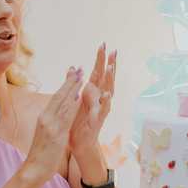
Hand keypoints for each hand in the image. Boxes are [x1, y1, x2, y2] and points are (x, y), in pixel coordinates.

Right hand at [22, 65, 84, 183]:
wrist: (33, 169)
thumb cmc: (41, 154)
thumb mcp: (46, 134)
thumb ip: (53, 122)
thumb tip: (59, 113)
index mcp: (44, 117)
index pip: (56, 97)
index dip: (65, 84)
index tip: (72, 72)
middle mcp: (45, 118)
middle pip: (59, 96)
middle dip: (69, 81)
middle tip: (78, 67)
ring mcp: (50, 126)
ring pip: (62, 103)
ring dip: (72, 89)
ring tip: (80, 76)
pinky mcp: (55, 135)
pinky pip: (65, 118)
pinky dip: (71, 106)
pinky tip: (78, 97)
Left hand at [70, 44, 116, 177]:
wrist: (78, 142)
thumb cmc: (77, 121)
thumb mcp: (74, 98)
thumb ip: (74, 83)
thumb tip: (74, 66)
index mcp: (91, 92)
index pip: (97, 72)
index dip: (100, 59)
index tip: (103, 44)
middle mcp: (98, 98)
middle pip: (106, 78)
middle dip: (110, 64)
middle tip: (114, 50)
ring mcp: (100, 108)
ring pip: (108, 91)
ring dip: (110, 80)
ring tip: (111, 67)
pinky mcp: (98, 120)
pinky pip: (103, 110)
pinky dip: (105, 102)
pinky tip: (107, 94)